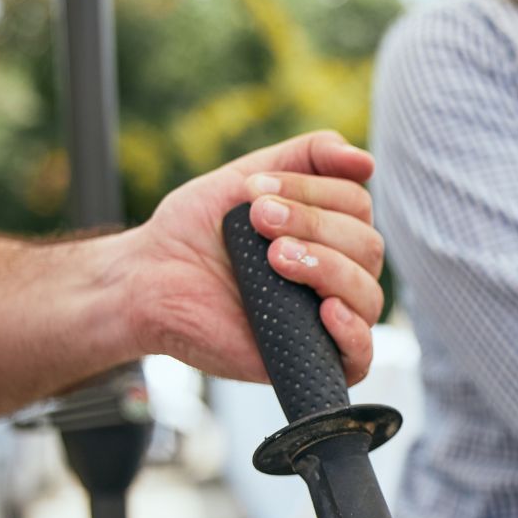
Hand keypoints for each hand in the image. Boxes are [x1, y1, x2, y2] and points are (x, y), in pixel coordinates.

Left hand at [125, 130, 384, 383]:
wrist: (149, 280)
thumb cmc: (196, 232)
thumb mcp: (250, 178)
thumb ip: (308, 157)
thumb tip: (367, 162)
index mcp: (330, 232)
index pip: (358, 206)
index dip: (314, 193)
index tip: (256, 193)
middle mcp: (338, 274)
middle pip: (368, 247)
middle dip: (315, 226)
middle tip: (259, 221)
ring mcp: (327, 319)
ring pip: (368, 296)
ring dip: (327, 269)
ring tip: (275, 259)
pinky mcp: (310, 359)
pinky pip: (361, 355)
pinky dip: (352, 331)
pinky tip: (326, 311)